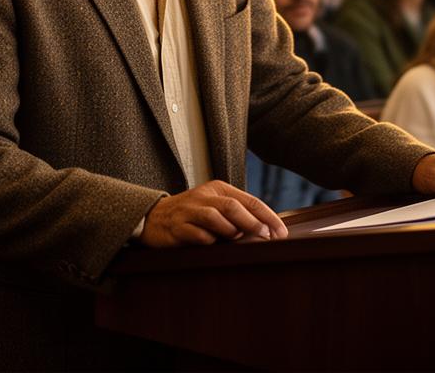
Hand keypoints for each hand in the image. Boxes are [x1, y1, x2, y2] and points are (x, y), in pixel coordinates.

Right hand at [140, 180, 287, 246]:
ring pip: (215, 217)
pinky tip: (213, 246)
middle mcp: (204, 196)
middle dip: (252, 222)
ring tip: (240, 240)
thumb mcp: (213, 205)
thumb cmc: (191, 214)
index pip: (248, 200)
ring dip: (231, 230)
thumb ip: (235, 213)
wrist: (153, 217)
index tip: (281, 232)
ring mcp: (189, 211)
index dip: (267, 216)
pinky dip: (208, 241)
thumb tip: (266, 230)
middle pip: (232, 206)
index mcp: (217, 189)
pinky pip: (197, 234)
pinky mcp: (177, 227)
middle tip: (266, 236)